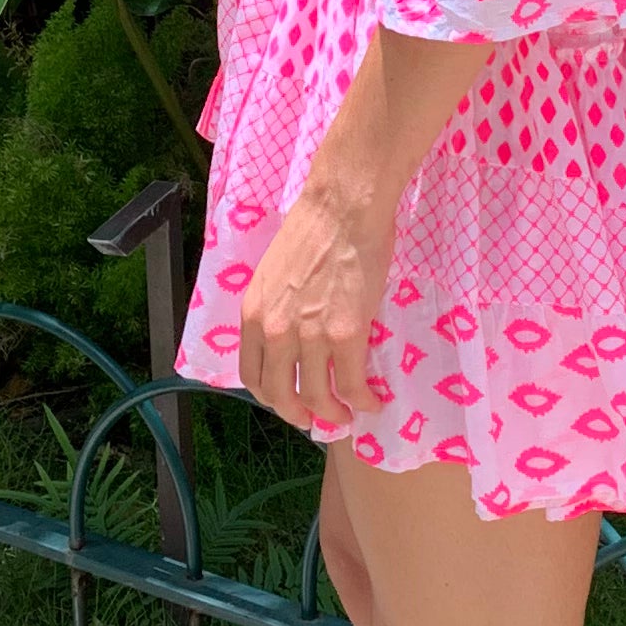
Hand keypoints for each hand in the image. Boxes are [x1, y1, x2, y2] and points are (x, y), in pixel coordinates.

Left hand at [238, 160, 396, 434]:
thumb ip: (278, 308)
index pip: (253, 375)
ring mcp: (309, 336)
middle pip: (280, 395)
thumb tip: (294, 333)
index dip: (272, 397)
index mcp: (253, 315)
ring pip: (316, 398)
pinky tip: (372, 402)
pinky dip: (362, 401)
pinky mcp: (345, 335)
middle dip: (299, 415)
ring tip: (347, 416)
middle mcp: (275, 331)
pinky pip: (351, 384)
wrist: (343, 207)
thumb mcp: (276, 274)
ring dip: (333, 415)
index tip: (288, 401)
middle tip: (318, 419)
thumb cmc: (315, 229)